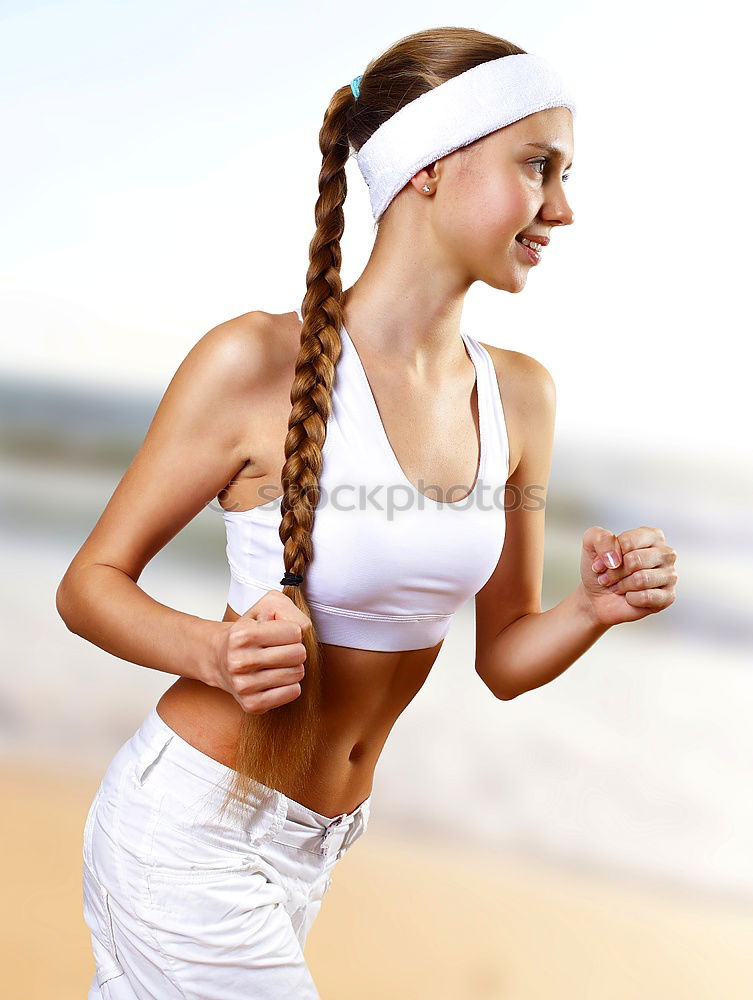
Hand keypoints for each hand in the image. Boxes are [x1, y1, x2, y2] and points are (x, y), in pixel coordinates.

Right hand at [213, 590, 312, 713]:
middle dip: (294, 649)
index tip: (277, 634)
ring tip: (275, 663)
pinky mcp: (251, 704)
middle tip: (278, 649)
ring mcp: (244, 686)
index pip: (295, 632)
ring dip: (292, 667)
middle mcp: (239, 662)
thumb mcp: (266, 607)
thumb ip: (288, 609)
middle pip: (298, 654)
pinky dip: (289, 685)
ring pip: (297, 674)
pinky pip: (292, 692)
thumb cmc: (249, 631)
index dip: (291, 631)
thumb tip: (303, 629)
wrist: (219, 658)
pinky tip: (274, 679)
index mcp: (242, 635)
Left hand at [579, 525, 676, 626]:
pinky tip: (630, 597)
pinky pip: (647, 597)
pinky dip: (631, 599)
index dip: (609, 555)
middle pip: (635, 561)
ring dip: (622, 586)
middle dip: (615, 572)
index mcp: (651, 535)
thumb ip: (600, 537)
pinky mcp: (669, 597)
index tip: (604, 561)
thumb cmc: (600, 569)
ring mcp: (670, 575)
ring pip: (641, 579)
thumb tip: (616, 558)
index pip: (628, 542)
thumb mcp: (591, 544)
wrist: (596, 598)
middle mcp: (665, 553)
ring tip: (618, 587)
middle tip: (609, 577)